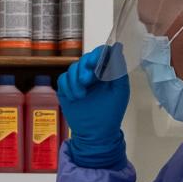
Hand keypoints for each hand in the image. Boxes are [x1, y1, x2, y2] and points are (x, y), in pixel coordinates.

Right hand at [57, 45, 128, 168]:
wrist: (94, 134)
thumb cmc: (110, 114)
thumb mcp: (120, 91)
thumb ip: (119, 70)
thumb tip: (118, 48)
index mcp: (107, 72)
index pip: (101, 53)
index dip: (97, 55)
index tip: (95, 65)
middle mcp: (92, 73)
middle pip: (85, 59)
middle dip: (84, 69)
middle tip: (87, 82)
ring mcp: (78, 80)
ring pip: (72, 68)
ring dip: (76, 81)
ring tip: (81, 96)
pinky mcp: (66, 89)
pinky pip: (63, 79)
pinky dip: (68, 87)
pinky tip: (75, 98)